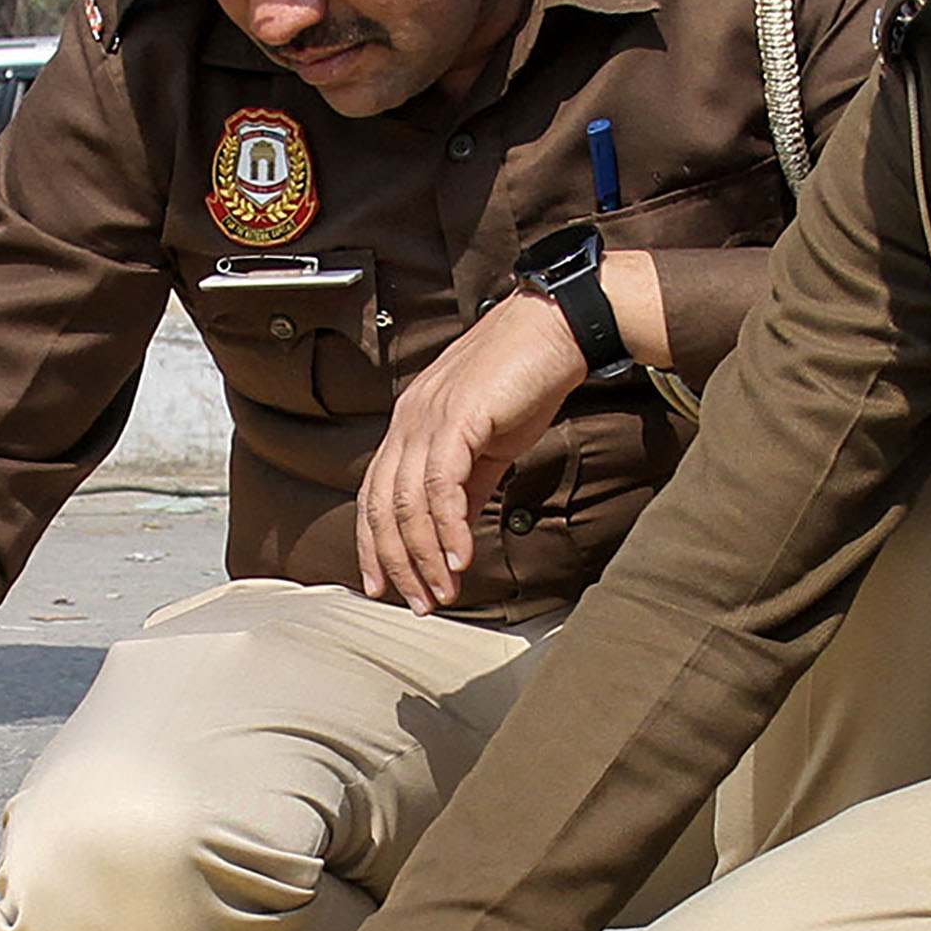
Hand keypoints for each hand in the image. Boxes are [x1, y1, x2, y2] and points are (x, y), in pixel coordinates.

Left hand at [359, 291, 585, 609]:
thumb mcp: (489, 443)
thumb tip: (456, 528)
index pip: (375, 494)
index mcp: (410, 425)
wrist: (555, 329)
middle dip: (397, 563)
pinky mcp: (458, 419)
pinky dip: (449, 527)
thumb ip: (468, 484)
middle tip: (419, 601)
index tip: (385, 585)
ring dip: (425, 555)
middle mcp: (409, 421)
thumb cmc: (526, 379)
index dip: (375, 544)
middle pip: (382, 505)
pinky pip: (442, 485)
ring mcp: (428, 418)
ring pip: (409, 502)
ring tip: (443, 590)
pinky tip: (461, 557)